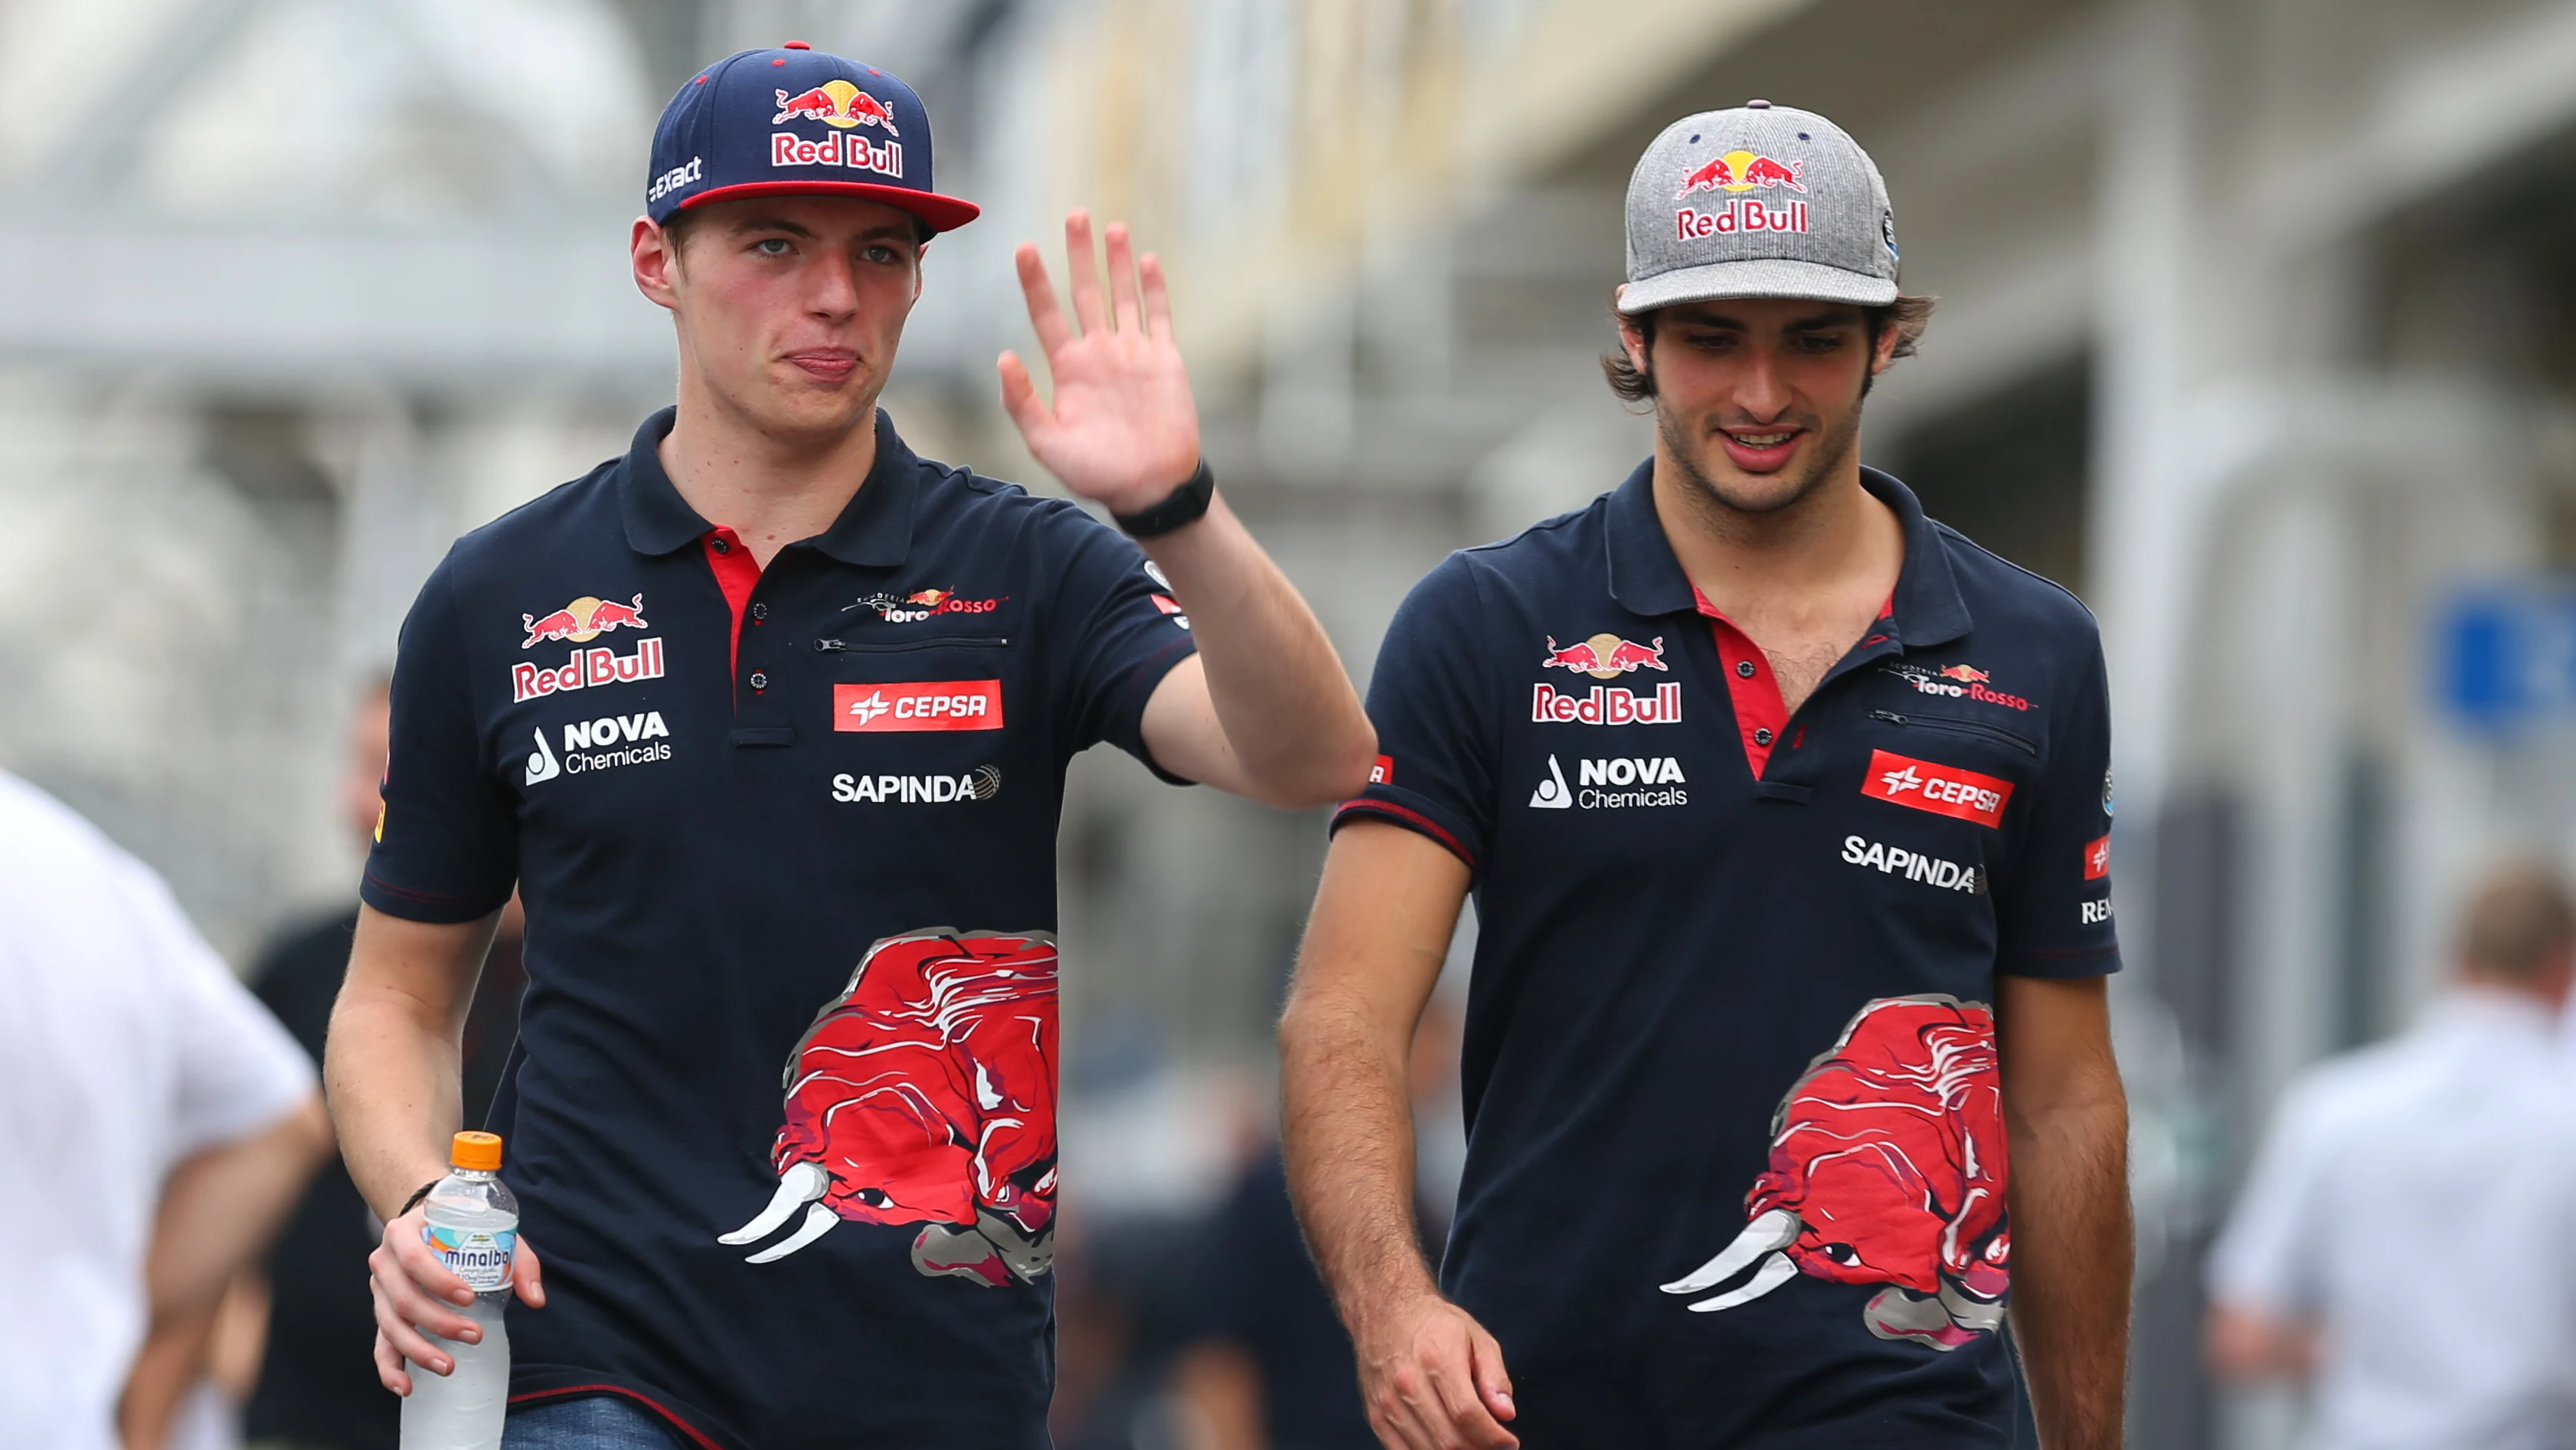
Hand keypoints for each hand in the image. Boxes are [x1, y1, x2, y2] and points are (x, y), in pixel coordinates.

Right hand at [366, 1205, 544, 1395]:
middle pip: (403, 1299)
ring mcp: (380, 1290)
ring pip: (391, 1326)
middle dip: (438, 1322)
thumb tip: (535, 1299)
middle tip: (474, 1335)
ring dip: (418, 1350)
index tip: (469, 1298)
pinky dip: (390, 1368)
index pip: (414, 1259)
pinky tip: (406, 1386)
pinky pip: (380, 1344)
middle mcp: (384, 1261)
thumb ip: (518, 1261)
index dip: (438, 1282)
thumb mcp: (490, 1230)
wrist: (427, 1222)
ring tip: (448, 1366)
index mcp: (404, 1233)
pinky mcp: (382, 1313)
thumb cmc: (460, 1227)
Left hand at [998, 210, 1201, 513]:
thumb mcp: (1047, 443)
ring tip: (1111, 227)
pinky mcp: (1165, 360)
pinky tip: (1147, 260)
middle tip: (1074, 215)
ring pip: (1123, 296)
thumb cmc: (1097, 472)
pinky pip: (1159, 316)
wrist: (1150, 488)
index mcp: (1069, 368)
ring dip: (1117, 262)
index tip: (1024, 247)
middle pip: (1086, 292)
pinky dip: (1154, 289)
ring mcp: (1133, 353)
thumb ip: (1022, 402)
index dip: (1035, 281)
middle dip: (1079, 254)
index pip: (1047, 313)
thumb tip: (1003, 356)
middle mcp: (1099, 353)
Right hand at [1355, 1289, 1518, 1449]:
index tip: (1509, 1442)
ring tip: (1473, 1445)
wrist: (1384, 1310)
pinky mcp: (1376, 1415)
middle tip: (1493, 1446)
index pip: (1468, 1414)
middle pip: (1448, 1440)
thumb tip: (1506, 1413)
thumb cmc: (1433, 1323)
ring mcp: (1389, 1402)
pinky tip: (1444, 1446)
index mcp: (1437, 1360)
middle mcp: (1408, 1383)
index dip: (1493, 1437)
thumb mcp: (1476, 1337)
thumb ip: (1494, 1376)